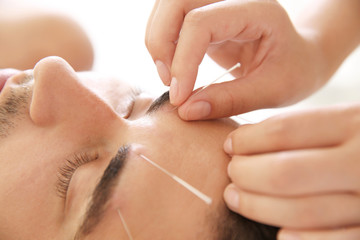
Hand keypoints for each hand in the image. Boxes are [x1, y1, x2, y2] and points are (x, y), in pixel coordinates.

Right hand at [146, 0, 324, 119]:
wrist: (299, 59)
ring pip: (167, 9)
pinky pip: (171, 23)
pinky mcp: (206, 19)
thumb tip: (185, 110)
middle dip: (161, 43)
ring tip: (171, 78)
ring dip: (159, 43)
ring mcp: (217, 5)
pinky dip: (164, 46)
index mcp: (257, 9)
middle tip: (169, 82)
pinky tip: (175, 71)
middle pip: (176, 3)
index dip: (184, 60)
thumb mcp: (271, 91)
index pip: (202, 23)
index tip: (179, 98)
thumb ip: (229, 100)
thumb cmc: (294, 71)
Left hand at [223, 104, 359, 238]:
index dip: (247, 140)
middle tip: (231, 173)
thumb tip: (243, 144)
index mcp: (355, 123)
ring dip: (257, 207)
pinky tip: (278, 234)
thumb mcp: (345, 122)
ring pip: (301, 211)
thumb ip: (306, 130)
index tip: (230, 145)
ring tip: (236, 197)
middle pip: (284, 172)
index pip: (283, 131)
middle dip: (245, 174)